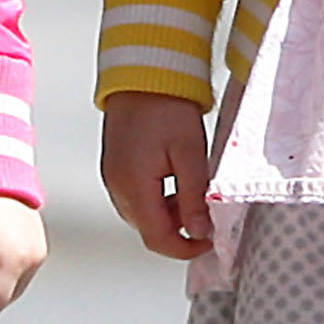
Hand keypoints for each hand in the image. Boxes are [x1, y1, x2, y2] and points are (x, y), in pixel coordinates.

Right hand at [101, 92, 214, 259]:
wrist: (143, 74)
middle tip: (206, 214)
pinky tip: (176, 182)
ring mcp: (114, 179)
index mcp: (134, 187)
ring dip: (169, 216)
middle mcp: (118, 188)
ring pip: (143, 216)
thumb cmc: (166, 107)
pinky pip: (137, 199)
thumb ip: (194, 198)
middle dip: (179, 231)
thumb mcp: (190, 153)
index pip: (158, 239)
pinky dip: (158, 201)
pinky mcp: (116, 169)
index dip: (186, 249)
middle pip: (149, 230)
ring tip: (193, 193)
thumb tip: (200, 232)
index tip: (210, 242)